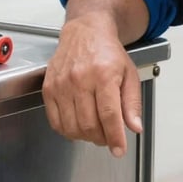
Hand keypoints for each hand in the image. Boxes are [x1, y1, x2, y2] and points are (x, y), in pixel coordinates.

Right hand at [42, 12, 142, 156]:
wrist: (85, 32)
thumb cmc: (108, 52)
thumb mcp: (129, 73)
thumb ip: (132, 102)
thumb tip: (134, 127)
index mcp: (104, 74)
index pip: (109, 115)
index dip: (114, 137)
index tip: (119, 149)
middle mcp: (80, 79)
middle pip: (89, 124)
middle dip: (101, 138)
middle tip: (108, 138)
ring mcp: (61, 84)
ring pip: (71, 126)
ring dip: (85, 137)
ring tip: (95, 131)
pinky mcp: (48, 88)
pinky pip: (55, 121)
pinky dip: (67, 131)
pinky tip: (78, 125)